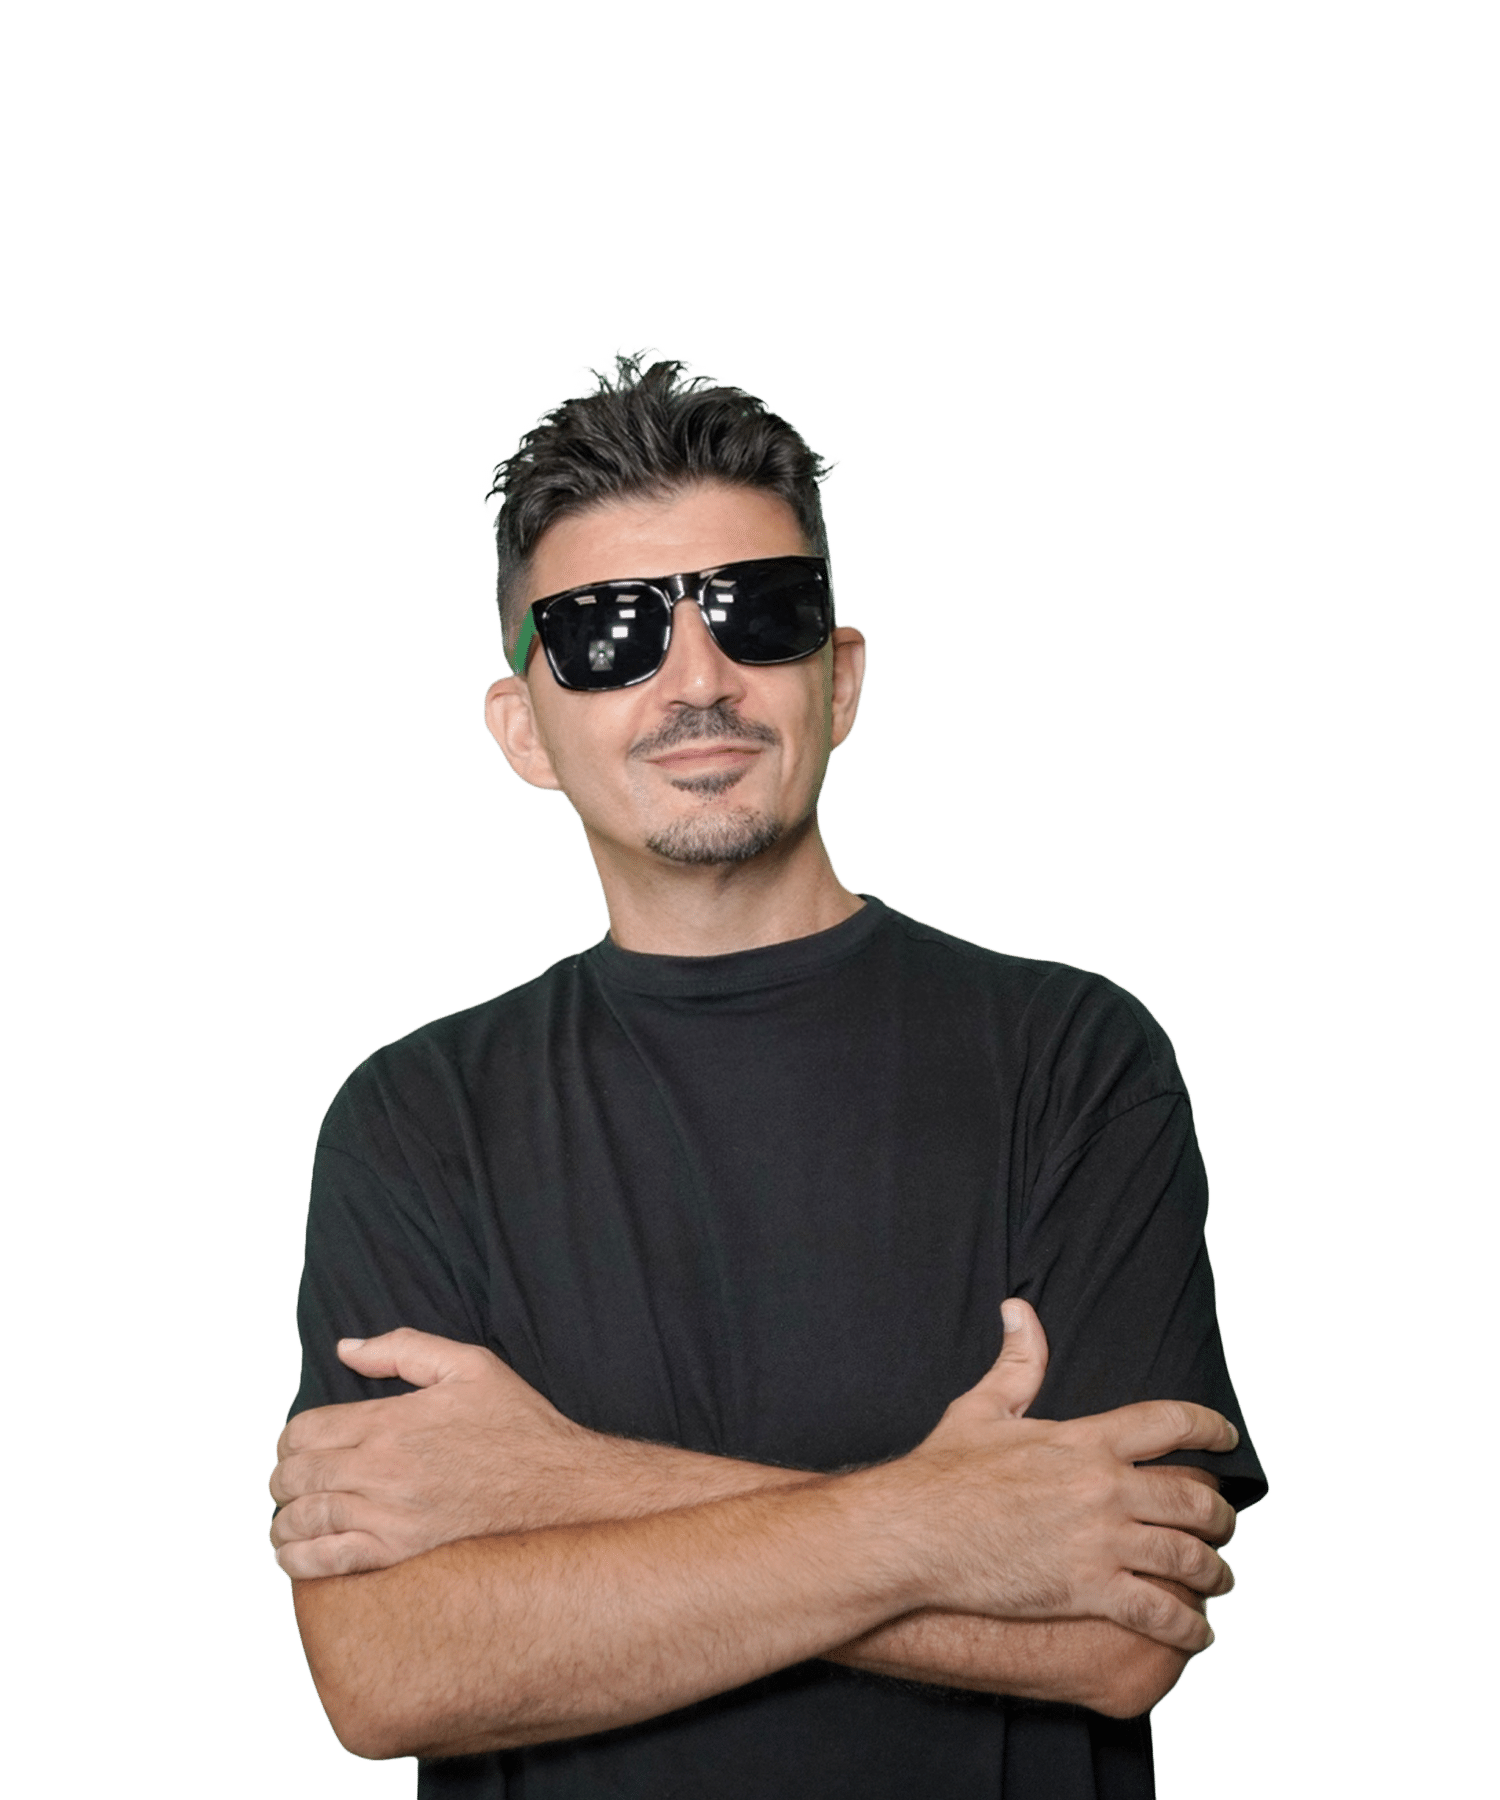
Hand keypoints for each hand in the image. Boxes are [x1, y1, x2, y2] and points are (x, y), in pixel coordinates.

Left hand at [269, 1329, 602, 1577]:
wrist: (561, 1488)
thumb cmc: (518, 1424)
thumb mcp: (469, 1365)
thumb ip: (402, 1349)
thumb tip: (345, 1349)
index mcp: (392, 1421)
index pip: (305, 1431)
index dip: (290, 1439)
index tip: (298, 1446)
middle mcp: (383, 1469)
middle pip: (296, 1475)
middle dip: (284, 1478)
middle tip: (291, 1481)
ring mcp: (389, 1517)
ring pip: (304, 1519)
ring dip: (284, 1519)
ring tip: (288, 1518)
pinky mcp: (400, 1555)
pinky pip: (327, 1562)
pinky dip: (298, 1559)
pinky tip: (294, 1553)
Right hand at [885, 1298, 1238, 1653]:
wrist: (913, 1532)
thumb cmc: (943, 1471)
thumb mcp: (982, 1407)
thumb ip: (1018, 1362)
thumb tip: (1018, 1309)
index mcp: (1085, 1440)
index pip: (1170, 1423)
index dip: (1209, 1428)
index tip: (1226, 1438)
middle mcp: (1103, 1488)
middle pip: (1193, 1499)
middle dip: (1221, 1516)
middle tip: (1225, 1525)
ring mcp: (1099, 1542)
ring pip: (1186, 1558)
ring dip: (1213, 1573)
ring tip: (1219, 1580)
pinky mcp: (1087, 1590)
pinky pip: (1158, 1612)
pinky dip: (1187, 1627)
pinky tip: (1197, 1633)